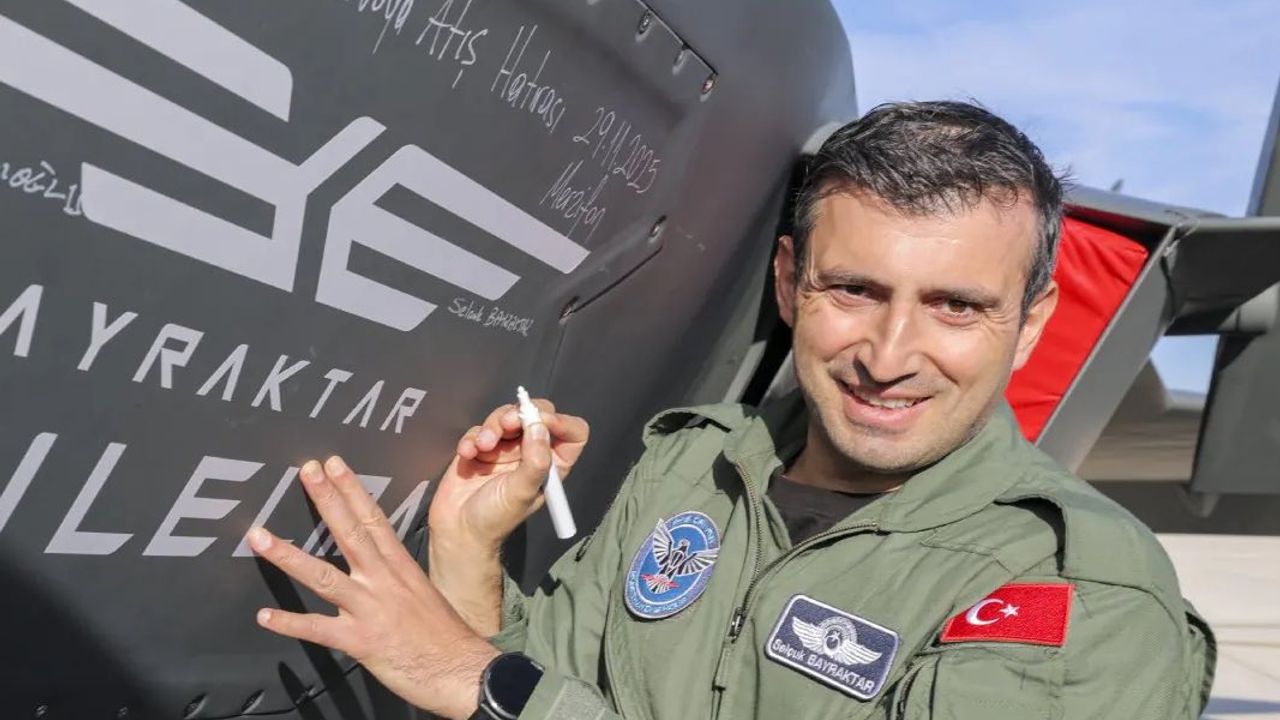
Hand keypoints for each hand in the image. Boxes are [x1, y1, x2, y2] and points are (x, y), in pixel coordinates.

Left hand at [247, 457, 497, 719]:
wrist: (460, 670)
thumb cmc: (445, 636)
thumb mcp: (423, 593)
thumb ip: (396, 578)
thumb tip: (378, 567)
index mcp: (401, 567)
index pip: (374, 518)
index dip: (352, 489)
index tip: (335, 465)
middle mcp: (384, 581)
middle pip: (350, 532)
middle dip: (326, 499)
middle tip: (306, 471)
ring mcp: (370, 609)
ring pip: (323, 576)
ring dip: (289, 555)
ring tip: (259, 536)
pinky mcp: (360, 640)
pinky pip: (319, 629)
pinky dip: (291, 622)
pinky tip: (265, 616)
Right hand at [430, 399, 588, 555]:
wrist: (459, 531)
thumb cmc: (495, 518)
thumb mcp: (521, 492)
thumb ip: (535, 461)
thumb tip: (540, 427)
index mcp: (551, 465)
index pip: (571, 434)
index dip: (561, 422)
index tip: (542, 421)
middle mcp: (531, 453)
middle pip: (537, 415)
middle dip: (520, 414)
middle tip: (507, 423)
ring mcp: (505, 449)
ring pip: (505, 417)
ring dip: (492, 427)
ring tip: (483, 446)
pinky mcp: (480, 448)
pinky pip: (479, 430)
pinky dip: (472, 438)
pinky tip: (467, 453)